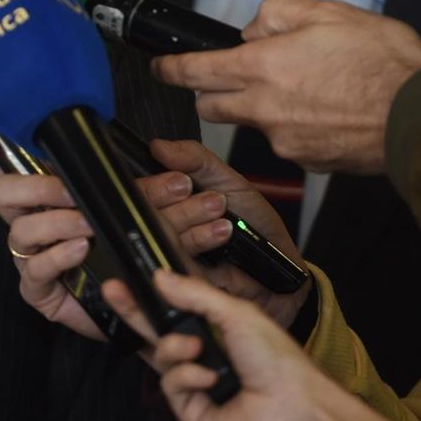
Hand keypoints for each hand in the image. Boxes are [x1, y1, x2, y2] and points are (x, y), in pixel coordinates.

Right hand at [0, 133, 193, 339]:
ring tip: (88, 226)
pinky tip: (81, 249)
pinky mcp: (38, 290)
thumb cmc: (131, 247)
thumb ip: (151, 191)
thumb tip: (173, 172)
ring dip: (57, 222)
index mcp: (42, 194)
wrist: (141, 301)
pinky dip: (59, 256)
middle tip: (68, 191)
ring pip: (21, 230)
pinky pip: (36, 269)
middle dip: (36, 188)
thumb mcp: (142, 210)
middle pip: (2, 193)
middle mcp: (27, 220)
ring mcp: (28, 255)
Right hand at [105, 270, 382, 420]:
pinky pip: (171, 385)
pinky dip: (187, 376)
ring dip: (174, 348)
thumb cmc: (279, 363)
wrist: (295, 405)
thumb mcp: (238, 313)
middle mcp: (204, 356)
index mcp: (216, 330)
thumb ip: (196, 294)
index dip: (148, 296)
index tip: (126, 279)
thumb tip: (161, 277)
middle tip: (114, 292)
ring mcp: (197, 384)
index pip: (173, 310)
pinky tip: (207, 377)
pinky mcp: (191, 409)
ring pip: (161, 358)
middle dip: (135, 313)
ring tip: (196, 348)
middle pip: (157, 333)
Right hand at [145, 140, 309, 327]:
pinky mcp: (181, 275)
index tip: (182, 180)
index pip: (142, 188)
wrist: (278, 266)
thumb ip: (196, 159)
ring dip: (196, 221)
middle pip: (147, 212)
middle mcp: (165, 222)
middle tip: (213, 200)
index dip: (157, 184)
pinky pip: (177, 259)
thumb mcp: (229, 181)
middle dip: (182, 204)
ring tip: (225, 218)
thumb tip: (159, 146)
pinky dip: (201, 241)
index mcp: (169, 198)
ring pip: (163, 233)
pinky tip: (222, 233)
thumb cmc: (254, 223)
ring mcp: (171, 250)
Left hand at [153, 0, 420, 173]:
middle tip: (235, 76)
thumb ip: (277, 14)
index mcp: (262, 68)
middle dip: (212, 92)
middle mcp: (265, 110)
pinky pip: (288, 142)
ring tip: (307, 88)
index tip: (161, 68)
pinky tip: (328, 112)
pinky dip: (297, 127)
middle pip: (212, 107)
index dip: (170, 69)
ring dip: (263, 108)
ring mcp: (286, 142)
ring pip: (253, 124)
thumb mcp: (328, 12)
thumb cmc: (383, 61)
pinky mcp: (310, 163)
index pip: (195, 73)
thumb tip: (254, 30)